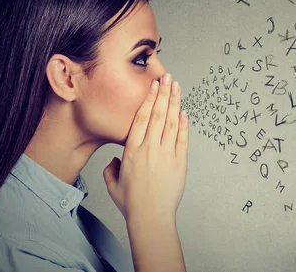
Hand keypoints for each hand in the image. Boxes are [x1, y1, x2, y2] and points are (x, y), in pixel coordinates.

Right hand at [103, 72, 188, 222]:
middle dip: (163, 93)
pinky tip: (184, 112)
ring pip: (171, 122)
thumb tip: (115, 161)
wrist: (150, 217)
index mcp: (132, 150)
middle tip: (167, 77)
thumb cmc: (132, 203)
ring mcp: (166, 154)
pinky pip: (182, 138)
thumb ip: (111, 169)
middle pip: (157, 114)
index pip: (141, 117)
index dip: (148, 99)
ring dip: (174, 102)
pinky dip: (184, 124)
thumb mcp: (113, 184)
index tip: (153, 86)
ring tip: (177, 87)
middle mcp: (149, 148)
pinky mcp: (180, 162)